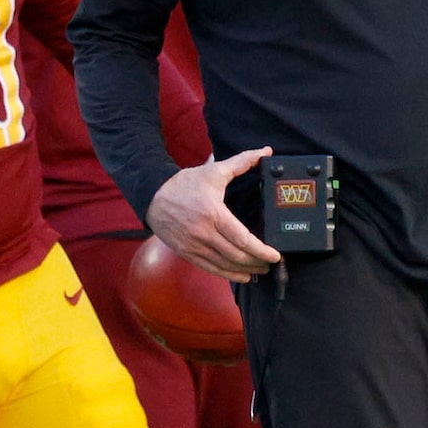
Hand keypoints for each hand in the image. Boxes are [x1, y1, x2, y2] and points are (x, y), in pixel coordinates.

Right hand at [148, 148, 282, 281]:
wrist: (153, 196)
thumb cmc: (183, 184)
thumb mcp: (214, 171)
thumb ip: (241, 162)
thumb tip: (265, 151)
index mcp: (213, 213)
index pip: (242, 239)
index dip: (261, 250)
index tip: (275, 254)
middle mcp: (203, 233)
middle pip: (236, 255)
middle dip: (257, 262)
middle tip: (272, 263)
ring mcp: (194, 246)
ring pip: (225, 265)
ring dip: (246, 270)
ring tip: (261, 269)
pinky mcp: (187, 253)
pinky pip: (211, 269)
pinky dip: (229, 275)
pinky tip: (242, 275)